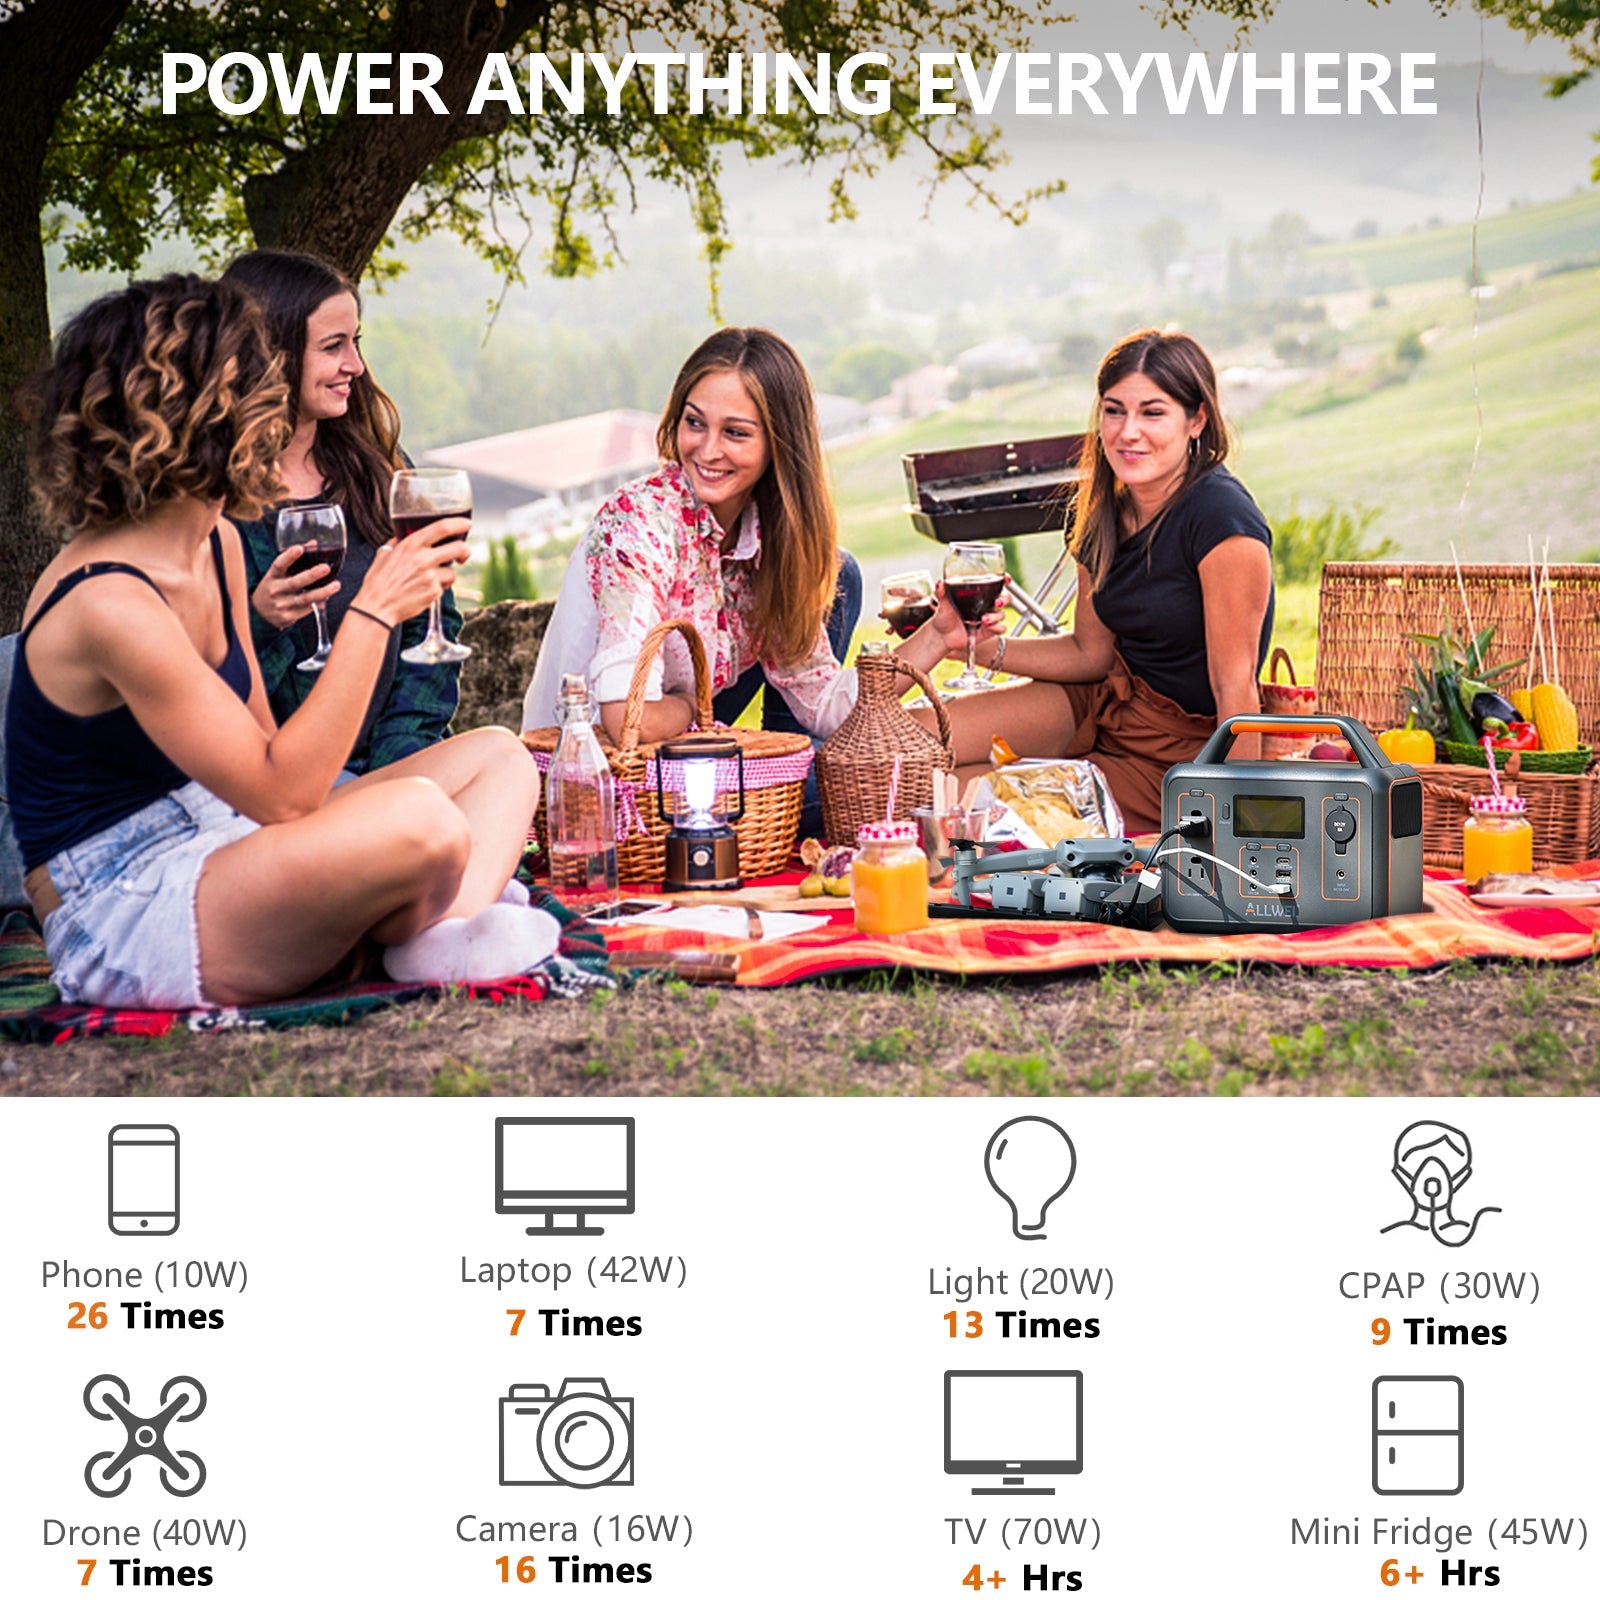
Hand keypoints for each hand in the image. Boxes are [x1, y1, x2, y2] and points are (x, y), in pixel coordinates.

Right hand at [252, 545, 339, 629]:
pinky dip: (319, 602)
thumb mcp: (278, 574)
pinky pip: (307, 609)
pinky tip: (328, 596)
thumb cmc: (274, 588)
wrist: (260, 612)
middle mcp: (275, 590)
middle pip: (294, 582)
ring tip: (336, 585)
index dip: (289, 556)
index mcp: (272, 577)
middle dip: (311, 575)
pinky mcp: (288, 617)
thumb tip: (314, 544)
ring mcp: (281, 605)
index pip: (278, 565)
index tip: (299, 549)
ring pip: (305, 598)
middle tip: (325, 568)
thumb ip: (294, 559)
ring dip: (322, 592)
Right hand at [356, 516, 471, 626]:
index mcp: (411, 545)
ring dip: (446, 576)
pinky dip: (437, 589)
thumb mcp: (384, 554)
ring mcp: (430, 576)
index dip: (458, 524)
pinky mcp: (434, 592)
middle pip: (459, 548)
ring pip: (452, 572)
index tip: (466, 524)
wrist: (377, 607)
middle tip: (463, 555)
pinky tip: (423, 591)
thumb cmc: (378, 582)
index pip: (441, 528)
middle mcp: (423, 558)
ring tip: (430, 580)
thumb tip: (405, 536)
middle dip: (465, 551)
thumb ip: (398, 543)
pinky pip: (444, 588)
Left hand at [930, 578, 1008, 660]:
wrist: (942, 636)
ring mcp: (990, 617)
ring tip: (984, 619)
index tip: (1006, 579)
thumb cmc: (944, 616)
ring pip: (1002, 614)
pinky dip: (997, 627)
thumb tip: (940, 583)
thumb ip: (942, 593)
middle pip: (1006, 598)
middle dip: (1005, 599)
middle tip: (997, 602)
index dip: (1004, 580)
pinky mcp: (990, 631)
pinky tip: (988, 627)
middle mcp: (987, 604)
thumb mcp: (943, 603)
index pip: (996, 584)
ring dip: (996, 616)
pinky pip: (1001, 628)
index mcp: (979, 594)